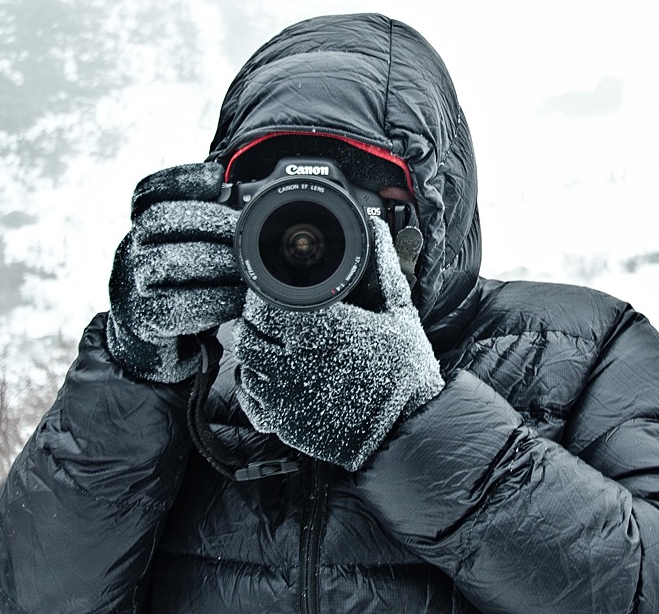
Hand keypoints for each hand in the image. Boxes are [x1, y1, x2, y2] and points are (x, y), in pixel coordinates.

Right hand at [107, 163, 244, 382]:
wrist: (154, 345)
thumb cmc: (184, 291)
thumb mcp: (192, 253)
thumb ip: (210, 228)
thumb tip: (251, 205)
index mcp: (142, 228)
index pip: (148, 192)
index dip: (180, 179)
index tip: (216, 177)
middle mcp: (129, 250)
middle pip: (156, 219)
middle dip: (207, 220)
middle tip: (243, 230)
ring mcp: (129, 285)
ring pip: (164, 260)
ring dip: (213, 261)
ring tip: (245, 268)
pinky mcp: (142, 320)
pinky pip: (175, 305)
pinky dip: (213, 301)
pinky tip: (237, 300)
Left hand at [233, 217, 443, 470]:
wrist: (412, 430)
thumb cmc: (409, 371)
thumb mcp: (400, 313)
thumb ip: (383, 268)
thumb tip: (376, 229)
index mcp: (324, 330)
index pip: (264, 305)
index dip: (262, 296)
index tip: (270, 293)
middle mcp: (298, 363)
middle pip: (247, 335)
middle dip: (253, 324)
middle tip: (268, 319)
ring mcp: (289, 397)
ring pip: (246, 368)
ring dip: (254, 355)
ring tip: (274, 349)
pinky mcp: (288, 426)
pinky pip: (253, 402)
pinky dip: (257, 388)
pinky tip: (275, 380)